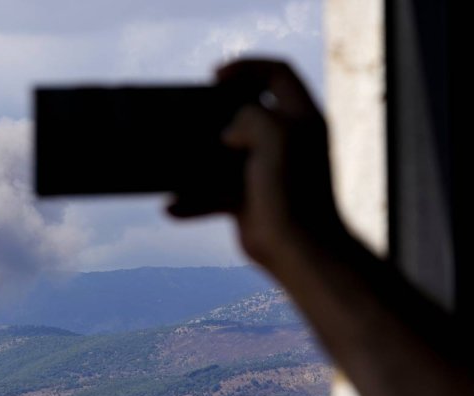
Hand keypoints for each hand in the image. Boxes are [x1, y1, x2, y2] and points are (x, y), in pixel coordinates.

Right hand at [169, 59, 349, 275]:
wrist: (296, 249)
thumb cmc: (293, 190)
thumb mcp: (276, 135)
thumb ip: (251, 116)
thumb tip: (229, 132)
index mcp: (301, 118)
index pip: (277, 74)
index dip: (247, 67)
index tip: (215, 78)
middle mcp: (285, 140)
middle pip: (246, 111)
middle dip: (216, 111)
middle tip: (193, 113)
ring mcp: (264, 171)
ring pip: (223, 153)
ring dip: (196, 159)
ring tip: (172, 159)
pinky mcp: (246, 199)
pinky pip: (212, 192)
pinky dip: (193, 200)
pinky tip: (172, 208)